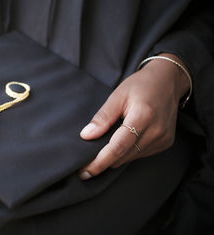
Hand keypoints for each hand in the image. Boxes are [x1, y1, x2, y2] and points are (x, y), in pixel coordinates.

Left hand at [78, 53, 189, 179]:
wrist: (168, 81)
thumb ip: (102, 117)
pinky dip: (127, 153)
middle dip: (103, 162)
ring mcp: (163, 139)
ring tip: (100, 153)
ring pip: (131, 158)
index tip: (85, 171)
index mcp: (142, 116)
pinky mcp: (165, 143)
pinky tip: (120, 144)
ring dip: (115, 158)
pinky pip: (140, 155)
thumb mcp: (117, 95)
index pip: (118, 146)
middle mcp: (156, 131)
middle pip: (124, 155)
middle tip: (85, 165)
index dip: (100, 161)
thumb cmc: (140, 86)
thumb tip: (86, 136)